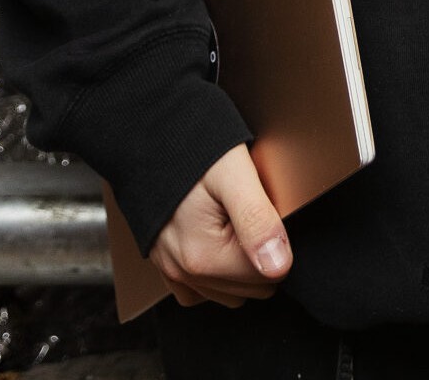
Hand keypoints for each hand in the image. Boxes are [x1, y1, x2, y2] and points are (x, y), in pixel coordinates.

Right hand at [149, 145, 291, 307]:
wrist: (149, 135)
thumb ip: (257, 220)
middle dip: (260, 253)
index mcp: (204, 256)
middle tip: (253, 212)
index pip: (269, 275)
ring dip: (240, 264)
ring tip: (237, 221)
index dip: (278, 241)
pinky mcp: (165, 261)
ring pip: (228, 292)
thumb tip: (279, 266)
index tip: (266, 210)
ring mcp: (171, 269)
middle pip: (250, 287)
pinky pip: (200, 289)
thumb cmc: (192, 148)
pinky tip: (222, 241)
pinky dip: (216, 274)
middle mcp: (183, 271)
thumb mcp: (235, 174)